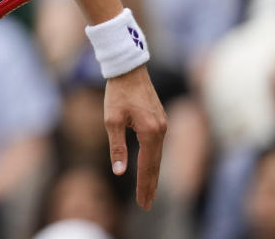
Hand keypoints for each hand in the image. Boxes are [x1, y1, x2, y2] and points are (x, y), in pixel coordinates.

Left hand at [104, 65, 167, 209]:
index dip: (144, 186)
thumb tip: (119, 172)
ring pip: (158, 156)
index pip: (148, 166)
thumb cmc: (117, 93)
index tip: (143, 204)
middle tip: (147, 205)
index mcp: (151, 133)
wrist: (129, 69)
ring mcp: (163, 125)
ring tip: (149, 191)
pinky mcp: (159, 120)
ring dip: (153, 174)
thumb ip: (117, 147)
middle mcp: (161, 131)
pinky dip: (154, 160)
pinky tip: (150, 167)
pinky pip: (157, 146)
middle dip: (151, 185)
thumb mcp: (112, 120)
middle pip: (156, 165)